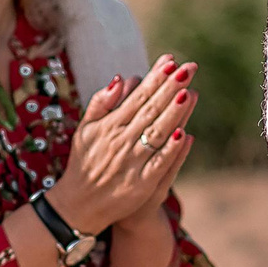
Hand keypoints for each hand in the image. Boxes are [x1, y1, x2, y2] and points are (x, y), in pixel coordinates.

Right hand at [48, 57, 196, 235]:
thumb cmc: (84, 161)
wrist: (79, 204)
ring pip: (157, 133)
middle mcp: (122, 141)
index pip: (138, 97)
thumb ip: (101, 103)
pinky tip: (184, 134)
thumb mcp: (85, 129)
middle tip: (188, 68)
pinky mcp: (141, 184)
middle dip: (170, 88)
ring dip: (174, 113)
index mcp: (110, 125)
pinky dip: (171, 150)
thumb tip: (121, 77)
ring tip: (188, 92)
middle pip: (151, 110)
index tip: (171, 61)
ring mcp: (132, 162)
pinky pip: (159, 163)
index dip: (155, 79)